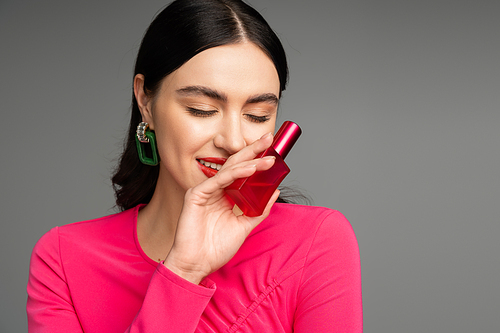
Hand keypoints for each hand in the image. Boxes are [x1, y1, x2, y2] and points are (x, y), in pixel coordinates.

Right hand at [163, 132, 279, 283]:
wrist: (197, 265)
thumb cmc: (215, 248)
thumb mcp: (244, 226)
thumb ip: (258, 209)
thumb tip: (274, 192)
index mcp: (225, 195)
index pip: (243, 172)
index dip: (257, 160)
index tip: (273, 151)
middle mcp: (215, 189)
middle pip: (237, 164)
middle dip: (254, 150)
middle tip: (269, 138)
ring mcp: (205, 190)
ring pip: (230, 170)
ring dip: (250, 161)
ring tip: (268, 157)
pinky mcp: (197, 195)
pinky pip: (219, 180)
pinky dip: (235, 173)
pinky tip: (250, 168)